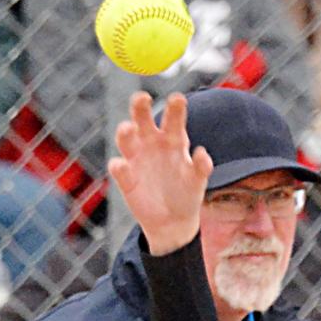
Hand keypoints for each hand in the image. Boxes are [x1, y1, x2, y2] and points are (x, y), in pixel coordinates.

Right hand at [108, 91, 211, 254]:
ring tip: (128, 129)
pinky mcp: (126, 178)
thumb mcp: (197, 182)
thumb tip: (201, 153)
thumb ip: (201, 167)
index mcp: (173, 139)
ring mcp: (137, 158)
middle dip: (140, 106)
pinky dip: (119, 166)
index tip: (178, 99)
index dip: (174, 107)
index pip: (173, 118)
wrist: (172, 221)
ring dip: (125, 132)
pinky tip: (122, 166)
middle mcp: (152, 142)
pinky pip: (119, 168)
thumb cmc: (187, 195)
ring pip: (126, 138)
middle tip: (142, 98)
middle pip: (143, 118)